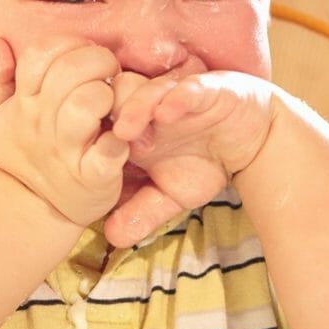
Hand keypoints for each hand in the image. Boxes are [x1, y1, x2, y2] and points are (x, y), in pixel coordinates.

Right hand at [0, 36, 129, 226]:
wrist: (29, 209)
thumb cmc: (25, 150)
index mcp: (24, 102)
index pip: (41, 53)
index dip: (69, 44)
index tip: (83, 54)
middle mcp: (41, 123)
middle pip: (70, 71)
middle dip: (99, 61)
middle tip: (109, 73)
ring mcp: (66, 151)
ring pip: (88, 104)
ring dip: (109, 97)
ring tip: (112, 105)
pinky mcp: (92, 177)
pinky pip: (110, 150)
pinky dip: (120, 141)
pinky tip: (120, 138)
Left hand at [103, 71, 273, 246]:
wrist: (252, 142)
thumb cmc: (205, 161)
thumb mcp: (172, 195)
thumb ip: (143, 213)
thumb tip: (111, 239)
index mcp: (132, 130)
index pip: (100, 125)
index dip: (87, 139)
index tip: (75, 162)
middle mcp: (148, 109)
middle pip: (114, 99)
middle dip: (104, 116)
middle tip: (97, 140)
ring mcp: (174, 96)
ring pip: (147, 90)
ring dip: (135, 108)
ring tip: (126, 130)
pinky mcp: (205, 88)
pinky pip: (188, 88)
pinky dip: (177, 99)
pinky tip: (168, 113)